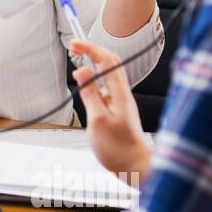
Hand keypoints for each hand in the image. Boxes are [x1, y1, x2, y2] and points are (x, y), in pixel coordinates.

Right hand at [70, 40, 152, 178]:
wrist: (136, 167)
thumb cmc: (118, 148)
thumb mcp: (98, 120)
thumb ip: (90, 94)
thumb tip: (82, 72)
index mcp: (119, 93)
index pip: (107, 60)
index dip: (90, 48)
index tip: (74, 44)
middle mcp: (123, 94)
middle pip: (111, 63)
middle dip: (93, 51)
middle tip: (75, 48)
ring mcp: (122, 102)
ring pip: (109, 74)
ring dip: (94, 63)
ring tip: (79, 61)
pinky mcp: (119, 111)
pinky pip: (107, 87)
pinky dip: (96, 78)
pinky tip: (88, 84)